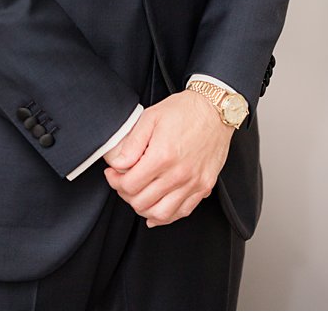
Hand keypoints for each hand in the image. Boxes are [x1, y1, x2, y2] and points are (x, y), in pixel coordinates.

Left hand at [102, 90, 232, 226]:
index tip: (113, 173)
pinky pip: (183, 212)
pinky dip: (166, 216)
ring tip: (137, 195)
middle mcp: (178, 174)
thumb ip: (131, 144)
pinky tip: (156, 210)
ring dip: (144, 209)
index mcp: (162, 156)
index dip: (115, 181)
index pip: (129, 185)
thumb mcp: (149, 118)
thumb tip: (117, 164)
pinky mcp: (204, 187)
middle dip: (125, 194)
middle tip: (122, 182)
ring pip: (162, 214)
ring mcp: (193, 183)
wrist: (214, 110)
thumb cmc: (183, 111)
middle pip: (142, 202)